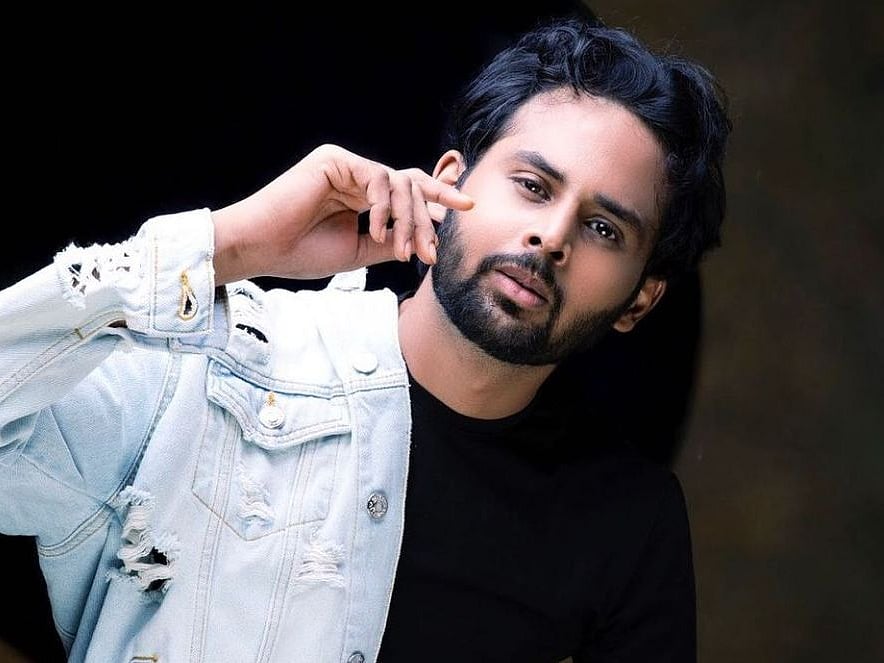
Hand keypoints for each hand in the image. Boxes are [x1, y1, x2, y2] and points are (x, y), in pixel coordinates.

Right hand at [211, 143, 472, 283]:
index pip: (407, 191)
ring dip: (405, 220)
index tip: (467, 209)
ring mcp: (345, 165)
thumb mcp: (360, 252)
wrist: (263, 250)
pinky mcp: (334, 159)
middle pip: (409, 187)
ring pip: (397, 184)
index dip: (437, 198)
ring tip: (399, 250)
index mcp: (360, 196)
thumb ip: (394, 241)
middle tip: (429, 252)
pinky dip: (383, 206)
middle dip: (425, 220)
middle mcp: (355, 176)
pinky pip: (377, 177)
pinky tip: (377, 231)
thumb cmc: (302, 253)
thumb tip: (428, 241)